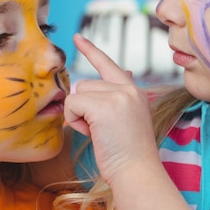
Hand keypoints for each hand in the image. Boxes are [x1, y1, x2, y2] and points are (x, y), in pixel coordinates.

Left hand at [64, 33, 159, 185]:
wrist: (137, 172)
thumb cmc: (128, 154)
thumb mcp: (126, 120)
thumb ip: (114, 100)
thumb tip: (97, 83)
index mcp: (134, 91)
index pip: (109, 64)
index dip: (91, 51)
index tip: (78, 38)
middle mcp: (128, 88)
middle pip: (85, 84)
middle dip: (83, 108)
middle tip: (99, 130)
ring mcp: (118, 95)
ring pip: (77, 93)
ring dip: (79, 115)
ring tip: (97, 133)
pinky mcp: (104, 106)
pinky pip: (72, 104)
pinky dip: (74, 120)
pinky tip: (91, 133)